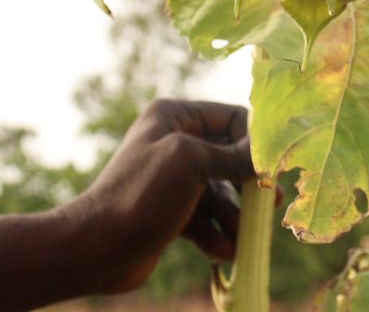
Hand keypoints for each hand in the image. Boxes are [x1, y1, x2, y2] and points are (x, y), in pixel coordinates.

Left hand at [64, 99, 256, 293]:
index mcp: (175, 116)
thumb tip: (270, 153)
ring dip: (234, 216)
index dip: (254, 142)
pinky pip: (206, 218)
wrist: (96, 248)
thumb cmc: (142, 194)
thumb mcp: (192, 163)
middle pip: (231, 158)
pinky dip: (217, 233)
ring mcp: (173, 179)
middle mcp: (174, 142)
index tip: (272, 168)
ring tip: (240, 238)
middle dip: (248, 185)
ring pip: (221, 193)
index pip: (232, 118)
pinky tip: (224, 251)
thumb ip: (235, 156)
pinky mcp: (171, 211)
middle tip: (268, 204)